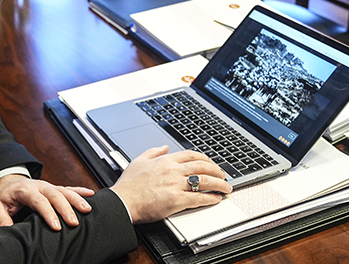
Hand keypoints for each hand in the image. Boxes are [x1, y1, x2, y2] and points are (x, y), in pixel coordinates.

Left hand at [0, 174, 94, 230]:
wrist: (7, 181)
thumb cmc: (4, 196)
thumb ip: (1, 219)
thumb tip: (8, 231)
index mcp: (25, 190)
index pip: (38, 201)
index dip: (48, 213)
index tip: (56, 226)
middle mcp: (39, 186)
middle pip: (55, 195)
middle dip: (66, 208)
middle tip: (74, 222)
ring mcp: (48, 185)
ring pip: (64, 190)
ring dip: (76, 199)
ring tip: (87, 209)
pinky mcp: (53, 187)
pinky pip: (68, 188)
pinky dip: (80, 191)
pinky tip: (90, 194)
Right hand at [110, 146, 230, 223]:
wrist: (123, 202)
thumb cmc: (128, 185)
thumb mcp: (138, 161)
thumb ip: (153, 151)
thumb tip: (164, 147)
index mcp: (165, 161)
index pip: (191, 155)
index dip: (205, 159)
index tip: (211, 163)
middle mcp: (172, 170)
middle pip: (202, 167)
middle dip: (217, 171)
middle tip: (223, 175)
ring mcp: (175, 185)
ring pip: (204, 181)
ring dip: (219, 184)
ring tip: (226, 188)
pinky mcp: (176, 200)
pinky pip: (199, 198)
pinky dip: (210, 198)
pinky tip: (216, 199)